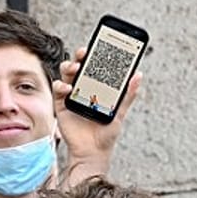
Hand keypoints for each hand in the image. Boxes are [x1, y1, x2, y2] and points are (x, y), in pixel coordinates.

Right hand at [54, 46, 141, 171]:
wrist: (92, 153)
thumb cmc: (105, 134)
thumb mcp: (119, 113)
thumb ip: (127, 95)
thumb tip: (138, 75)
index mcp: (97, 88)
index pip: (96, 66)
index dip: (96, 54)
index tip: (100, 44)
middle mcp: (83, 88)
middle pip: (79, 65)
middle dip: (80, 55)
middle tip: (85, 51)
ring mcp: (71, 96)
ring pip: (66, 74)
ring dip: (69, 66)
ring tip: (75, 67)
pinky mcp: (61, 105)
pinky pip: (58, 89)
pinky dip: (61, 85)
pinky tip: (68, 88)